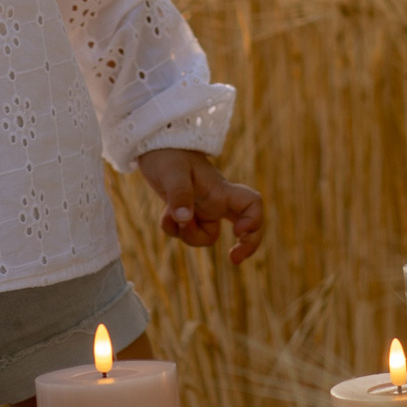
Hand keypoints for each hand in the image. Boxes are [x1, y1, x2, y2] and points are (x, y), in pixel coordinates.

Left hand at [135, 149, 263, 263]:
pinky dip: (174, 229)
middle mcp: (217, 201)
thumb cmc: (167, 154)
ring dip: (187, 235)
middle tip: (233, 259)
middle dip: (246, 246)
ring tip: (170, 215)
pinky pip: (187, 232)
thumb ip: (179, 195)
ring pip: (207, 236)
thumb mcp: (172, 173)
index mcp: (220, 190)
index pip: (252, 204)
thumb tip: (183, 219)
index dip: (254, 221)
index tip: (238, 232)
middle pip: (246, 227)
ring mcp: (204, 208)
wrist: (153, 146)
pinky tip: (165, 214)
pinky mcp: (189, 212)